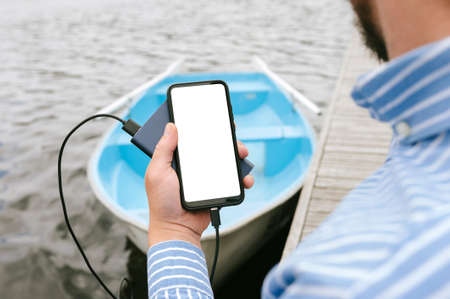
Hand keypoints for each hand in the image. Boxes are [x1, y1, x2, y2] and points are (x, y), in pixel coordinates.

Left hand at [145, 123, 253, 247]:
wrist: (177, 229)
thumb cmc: (162, 203)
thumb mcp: (157, 172)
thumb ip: (163, 149)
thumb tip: (171, 126)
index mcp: (178, 159)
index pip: (191, 137)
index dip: (202, 126)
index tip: (212, 117)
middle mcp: (194, 165)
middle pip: (213, 145)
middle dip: (225, 139)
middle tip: (231, 135)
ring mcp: (207, 177)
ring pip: (227, 160)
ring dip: (237, 156)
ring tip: (242, 155)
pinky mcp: (218, 188)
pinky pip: (234, 179)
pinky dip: (242, 177)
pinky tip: (244, 178)